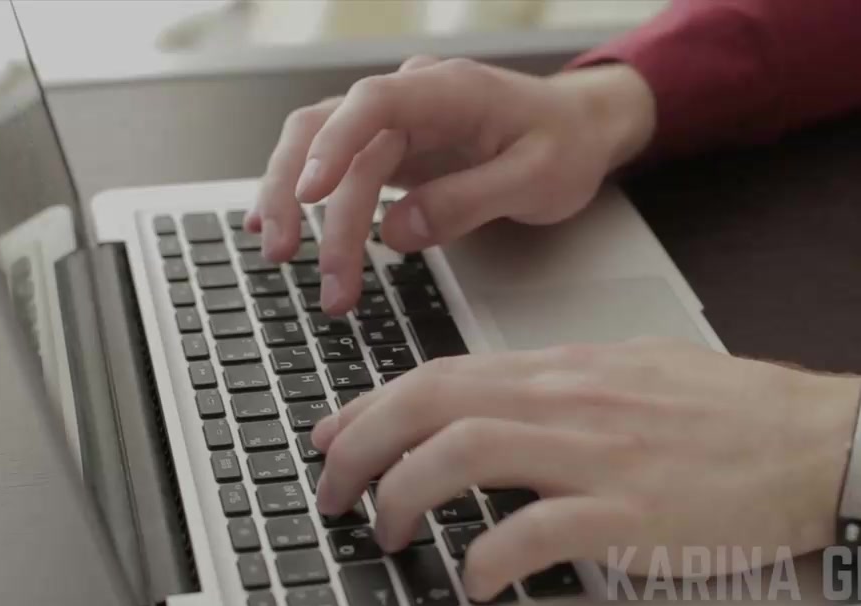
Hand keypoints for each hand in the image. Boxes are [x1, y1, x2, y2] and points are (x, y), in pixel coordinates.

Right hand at [245, 58, 655, 313]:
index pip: (373, 103)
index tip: (309, 193)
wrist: (581, 131)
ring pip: (320, 150)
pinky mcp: (391, 151)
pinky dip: (304, 200)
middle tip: (294, 260)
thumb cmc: (565, 145)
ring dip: (296, 207)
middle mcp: (412, 98)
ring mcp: (396, 123)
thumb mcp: (536, 179)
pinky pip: (336, 169)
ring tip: (286, 260)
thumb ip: (467, 202)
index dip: (335, 145)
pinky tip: (280, 229)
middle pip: (330, 130)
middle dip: (301, 197)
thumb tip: (398, 233)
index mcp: (449, 89)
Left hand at [310, 338, 860, 601]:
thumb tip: (505, 402)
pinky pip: (532, 534)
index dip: (373, 404)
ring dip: (406, 495)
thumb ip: (564, 387)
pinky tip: (476, 580)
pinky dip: (487, 560)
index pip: (443, 374)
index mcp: (569, 370)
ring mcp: (598, 457)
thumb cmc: (736, 413)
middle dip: (362, 446)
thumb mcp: (637, 372)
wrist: (819, 442)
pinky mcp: (629, 515)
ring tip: (390, 530)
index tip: (337, 433)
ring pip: (463, 454)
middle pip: (433, 405)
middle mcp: (571, 402)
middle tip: (333, 488)